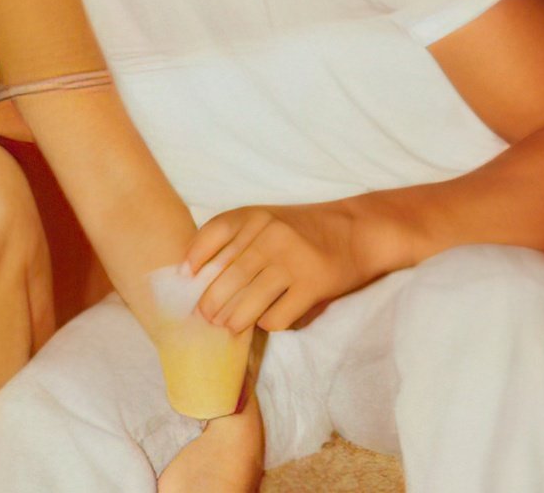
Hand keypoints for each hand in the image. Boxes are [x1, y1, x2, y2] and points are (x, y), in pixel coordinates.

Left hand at [185, 201, 386, 332]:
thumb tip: (194, 275)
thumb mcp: (265, 221)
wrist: (357, 231)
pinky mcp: (314, 285)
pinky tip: (266, 321)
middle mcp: (271, 235)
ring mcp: (293, 260)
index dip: (195, 259)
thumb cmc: (300, 231)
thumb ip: (234, 239)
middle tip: (205, 317)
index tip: (186, 280)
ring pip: (250, 300)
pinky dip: (267, 323)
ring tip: (227, 327)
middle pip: (228, 275)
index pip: (212, 235)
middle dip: (211, 302)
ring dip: (234, 319)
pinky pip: (278, 316)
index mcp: (254, 216)